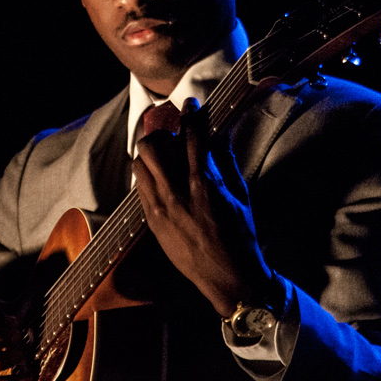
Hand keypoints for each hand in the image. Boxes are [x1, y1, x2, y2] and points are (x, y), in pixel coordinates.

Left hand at [133, 98, 273, 316]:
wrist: (228, 276)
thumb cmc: (241, 237)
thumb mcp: (241, 195)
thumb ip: (226, 163)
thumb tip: (218, 138)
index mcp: (205, 183)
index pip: (192, 137)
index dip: (191, 115)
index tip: (190, 103)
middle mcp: (178, 192)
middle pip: (152, 146)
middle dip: (160, 133)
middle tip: (171, 135)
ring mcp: (161, 208)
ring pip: (140, 164)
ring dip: (150, 154)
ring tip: (163, 156)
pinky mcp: (152, 222)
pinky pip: (140, 188)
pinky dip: (148, 176)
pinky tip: (160, 179)